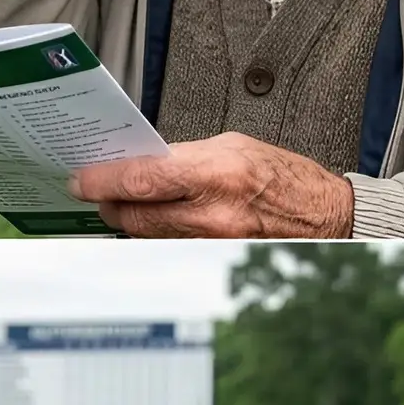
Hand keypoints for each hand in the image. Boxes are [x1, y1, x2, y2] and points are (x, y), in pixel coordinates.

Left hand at [72, 134, 354, 237]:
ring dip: (127, 219)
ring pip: (147, 234)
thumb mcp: (231, 146)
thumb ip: (183, 156)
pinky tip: (149, 219)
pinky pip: (168, 246)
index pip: (141, 181)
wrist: (324, 216)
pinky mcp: (214, 257)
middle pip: (135, 216)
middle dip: (107, 204)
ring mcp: (213, 242)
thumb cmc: (282, 176)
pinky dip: (153, 232)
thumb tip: (141, 163)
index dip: (102, 181)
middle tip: (93, 190)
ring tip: (119, 202)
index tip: (80, 179)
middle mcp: (213, 214)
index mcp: (216, 174)